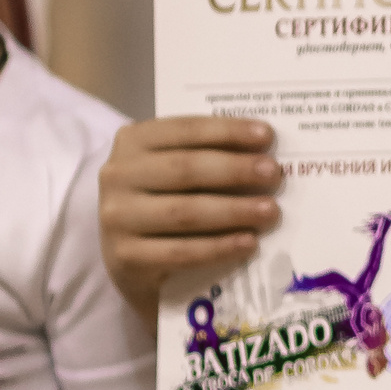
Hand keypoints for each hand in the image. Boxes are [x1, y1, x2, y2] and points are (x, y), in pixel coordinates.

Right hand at [100, 113, 278, 316]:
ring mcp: (116, 218)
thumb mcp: (174, 171)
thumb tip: (263, 154)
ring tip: (271, 211)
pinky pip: (180, 252)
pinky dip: (219, 247)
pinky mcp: (125, 258)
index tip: (266, 135)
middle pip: (185, 169)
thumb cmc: (163, 201)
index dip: (227, 131)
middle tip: (274, 174)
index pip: (184, 130)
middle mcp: (117, 175)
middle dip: (235, 170)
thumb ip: (207, 155)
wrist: (130, 259)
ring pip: (185, 212)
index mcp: (132, 141)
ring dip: (234, 210)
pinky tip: (248, 243)